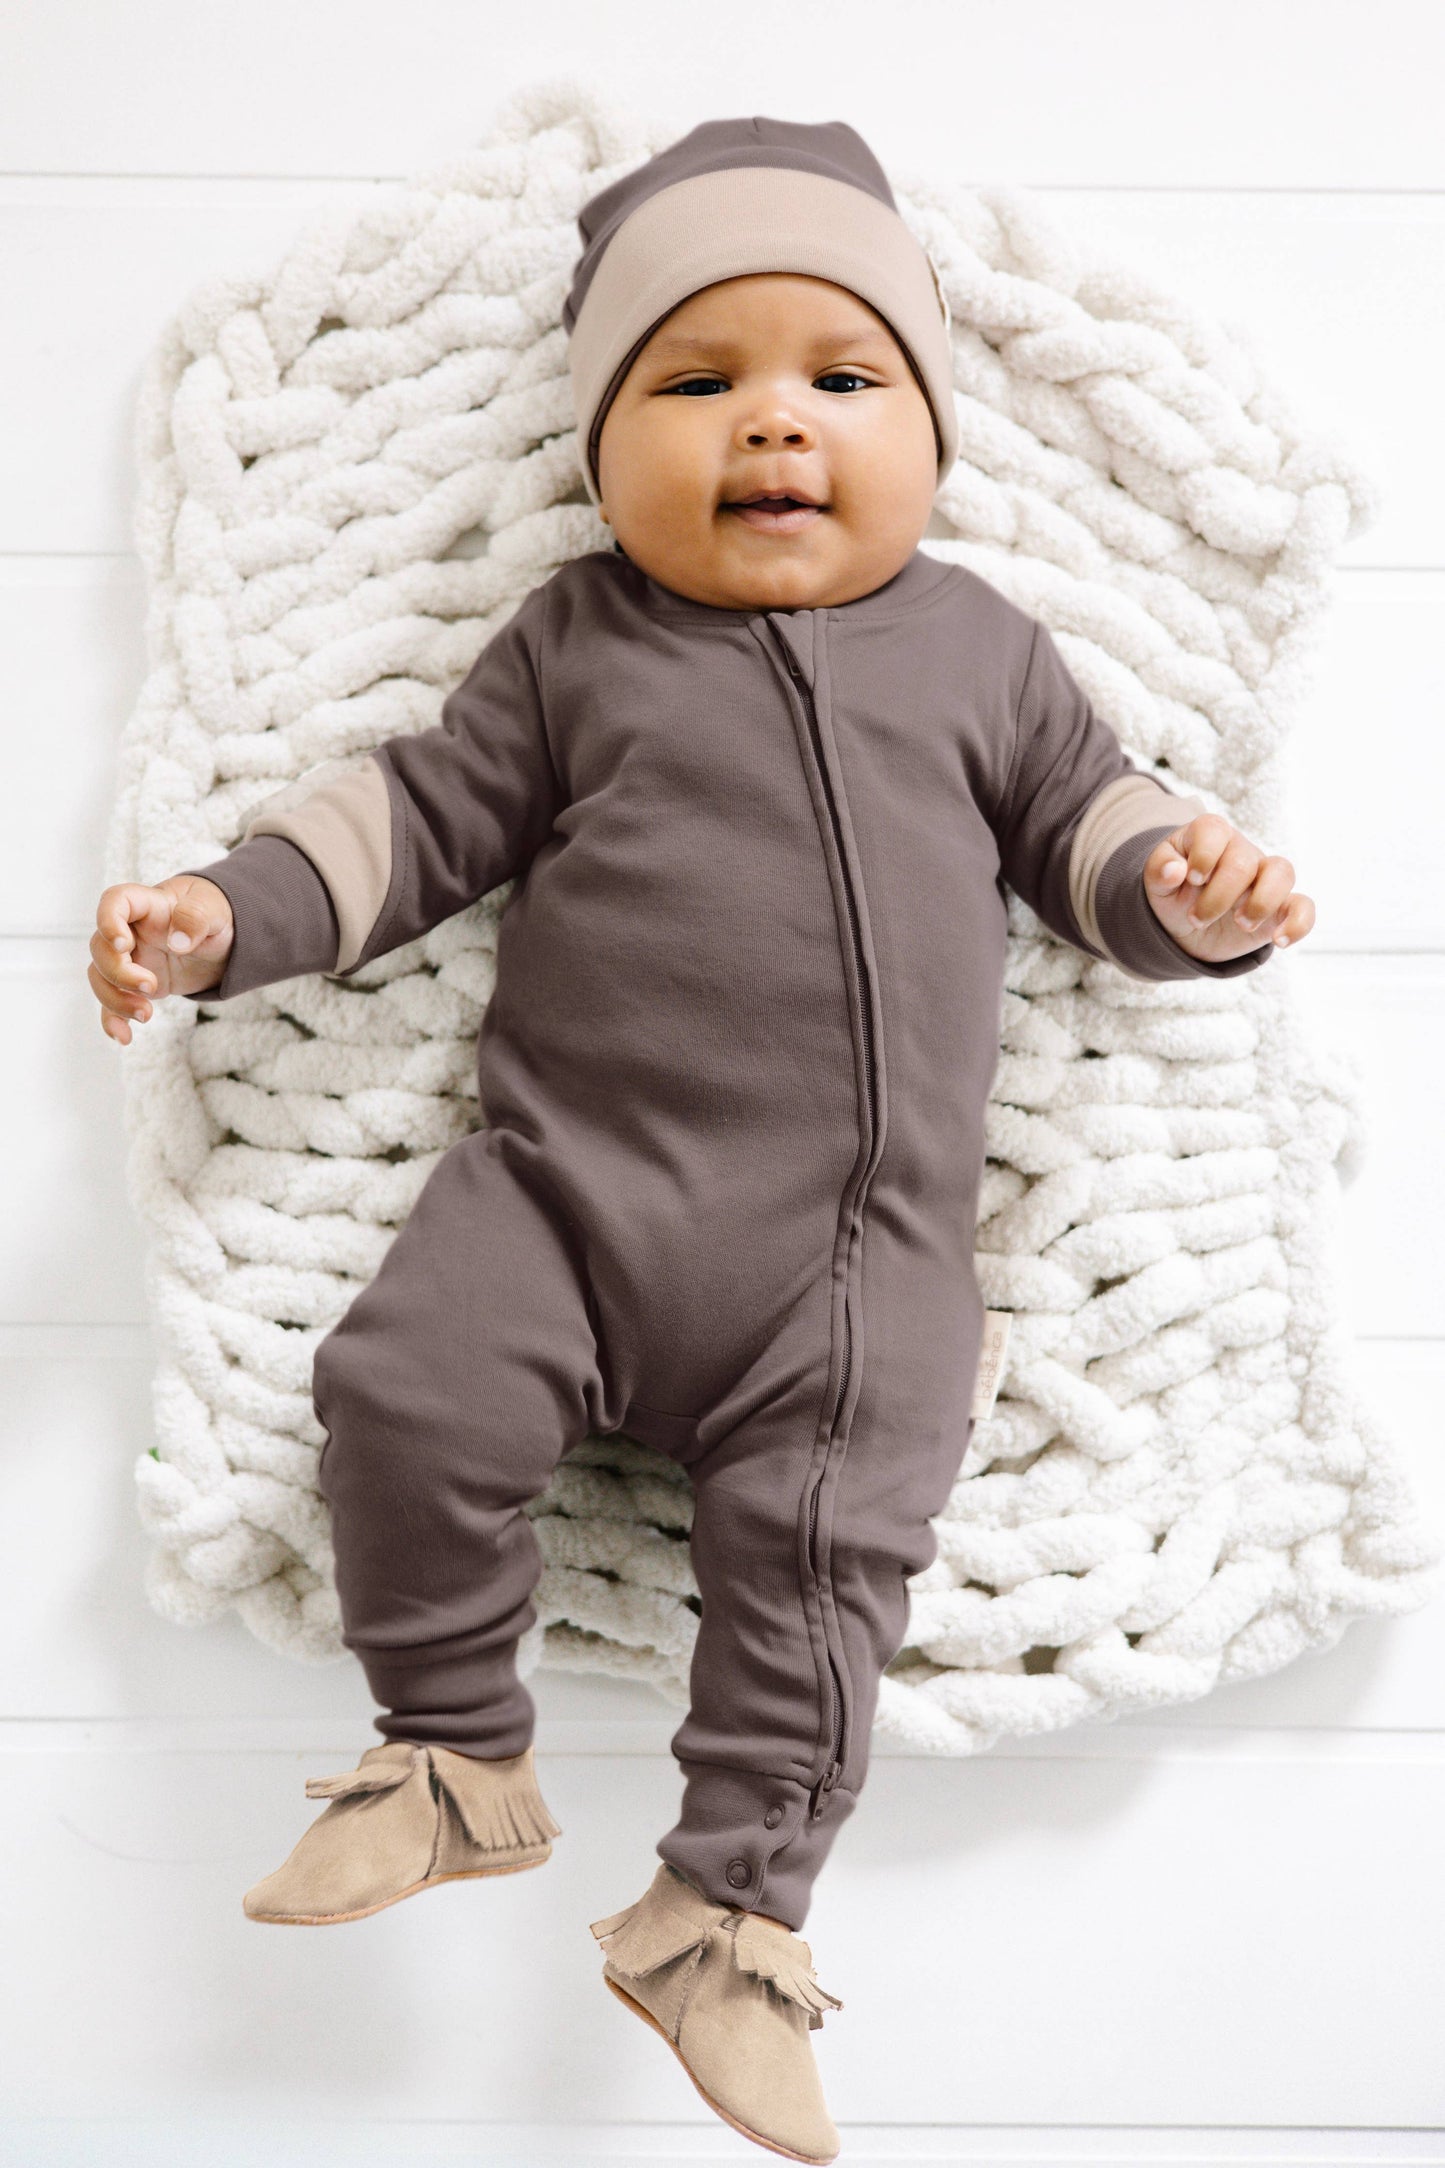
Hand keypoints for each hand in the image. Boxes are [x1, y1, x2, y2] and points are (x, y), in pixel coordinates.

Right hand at [90, 876, 234, 1044]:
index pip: (115, 901)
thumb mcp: (216, 911)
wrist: (222, 940)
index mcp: (148, 905)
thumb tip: (178, 942)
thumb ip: (197, 918)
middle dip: (119, 972)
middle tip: (151, 986)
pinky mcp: (134, 984)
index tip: (123, 944)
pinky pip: (112, 1001)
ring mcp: (130, 958)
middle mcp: (131, 931)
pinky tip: (124, 1037)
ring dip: (115, 1000)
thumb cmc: (216, 916)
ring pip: (100, 977)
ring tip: (146, 1015)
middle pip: (100, 948)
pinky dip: (114, 1020)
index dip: (108, 921)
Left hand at [1143, 813, 1313, 965]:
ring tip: (1240, 924)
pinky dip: (1299, 923)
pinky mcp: (1280, 908)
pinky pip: (1304, 907)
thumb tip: (1174, 871)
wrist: (1186, 923)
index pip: (1214, 830)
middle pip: (1242, 862)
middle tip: (1197, 919)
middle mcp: (1242, 852)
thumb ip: (1160, 869)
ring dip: (1260, 903)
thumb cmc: (1174, 892)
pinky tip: (1279, 940)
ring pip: (1282, 872)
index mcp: (1210, 837)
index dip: (1203, 855)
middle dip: (1217, 897)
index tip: (1192, 880)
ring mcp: (1264, 878)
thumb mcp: (1156, 880)